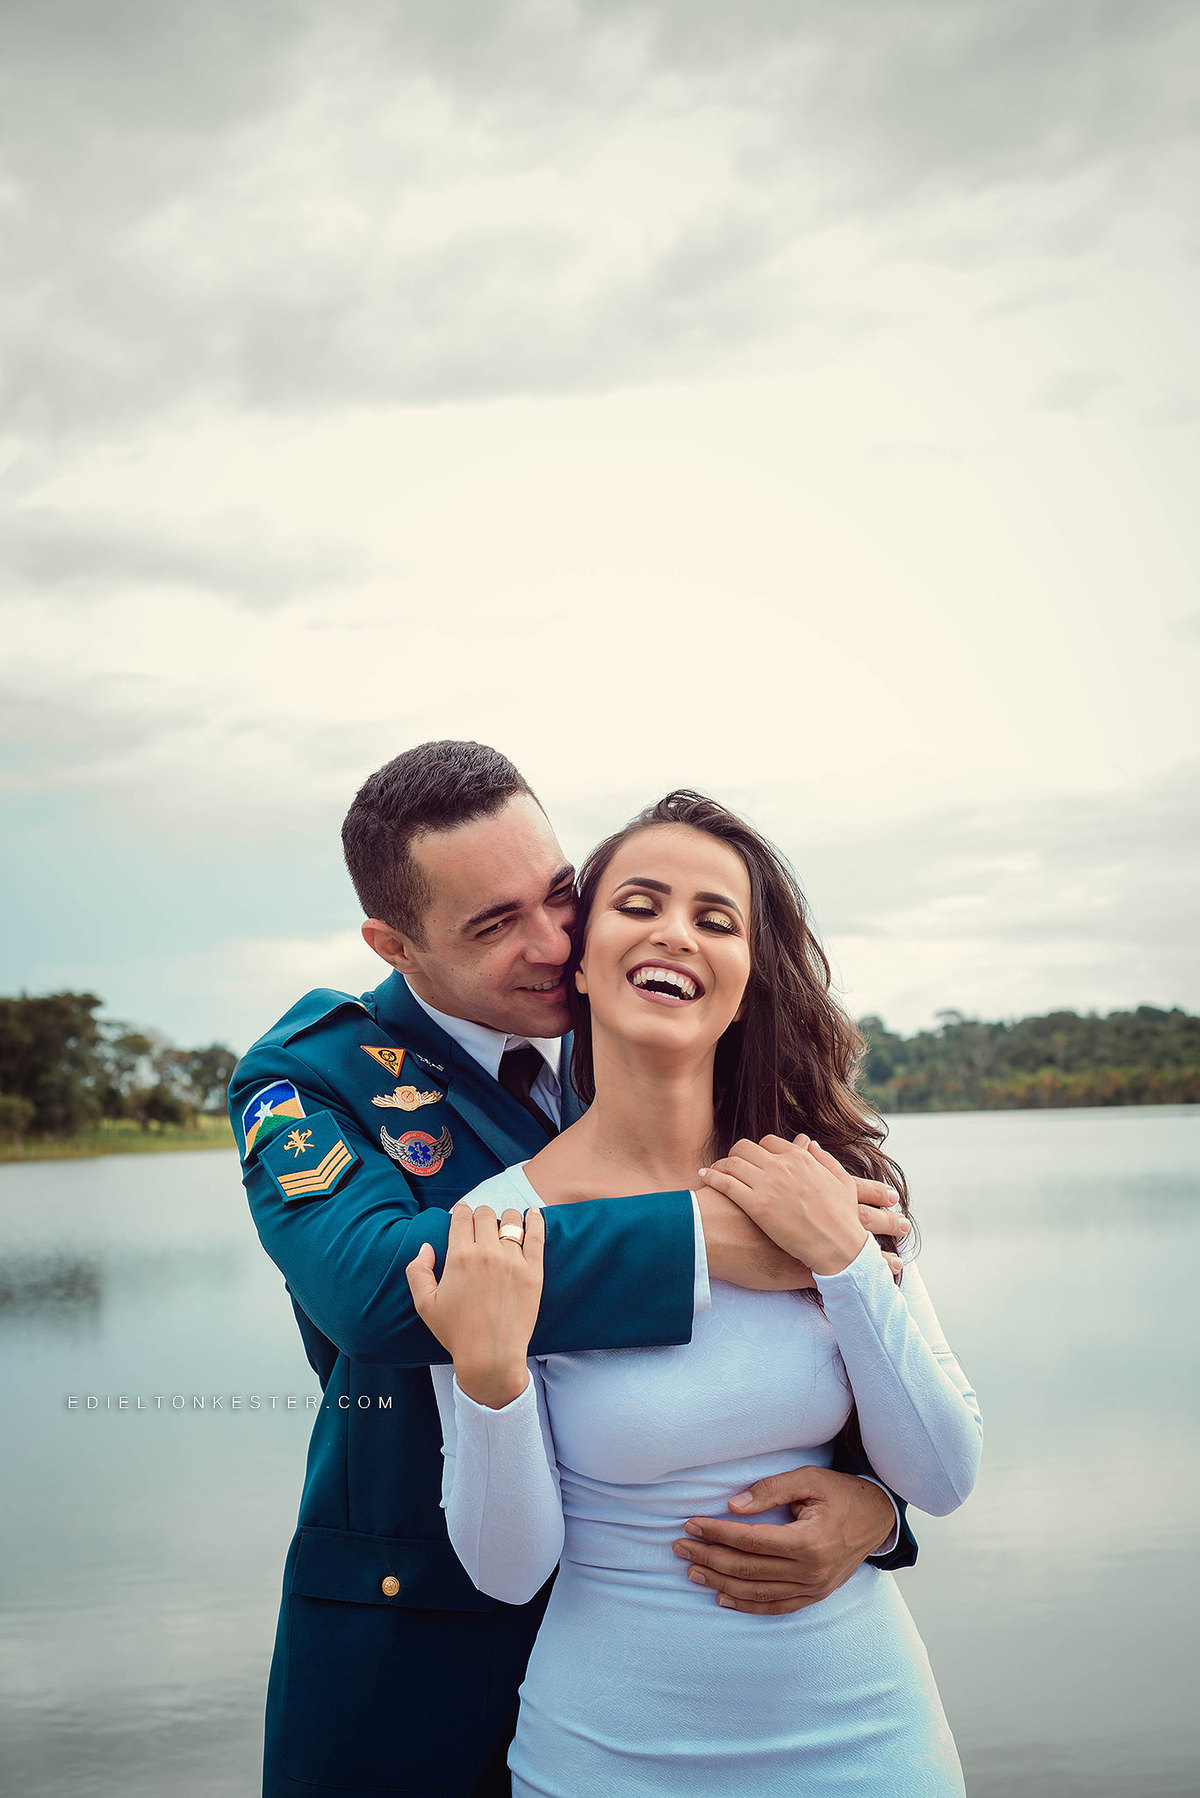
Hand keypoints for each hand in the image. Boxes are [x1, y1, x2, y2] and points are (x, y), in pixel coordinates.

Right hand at [406, 1204, 544, 1408]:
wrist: (490, 1357)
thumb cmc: (456, 1332)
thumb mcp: (424, 1304)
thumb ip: (417, 1271)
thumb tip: (426, 1247)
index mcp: (459, 1256)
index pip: (462, 1216)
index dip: (460, 1212)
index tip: (462, 1215)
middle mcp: (487, 1253)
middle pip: (485, 1214)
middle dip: (480, 1215)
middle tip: (480, 1225)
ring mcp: (513, 1261)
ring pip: (511, 1220)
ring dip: (505, 1217)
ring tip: (504, 1224)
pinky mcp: (534, 1272)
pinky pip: (537, 1235)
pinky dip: (536, 1220)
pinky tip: (534, 1214)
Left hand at [672, 1466, 896, 1613]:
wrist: (877, 1519)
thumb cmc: (841, 1493)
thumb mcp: (809, 1479)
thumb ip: (771, 1489)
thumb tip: (734, 1506)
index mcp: (809, 1541)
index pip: (751, 1541)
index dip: (717, 1533)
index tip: (691, 1524)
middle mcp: (810, 1571)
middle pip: (748, 1569)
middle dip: (710, 1557)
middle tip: (680, 1547)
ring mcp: (813, 1588)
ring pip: (757, 1591)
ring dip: (720, 1581)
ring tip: (692, 1570)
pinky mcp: (815, 1596)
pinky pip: (776, 1606)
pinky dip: (747, 1605)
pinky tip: (722, 1596)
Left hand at [700, 1137, 868, 1276]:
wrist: (838, 1247)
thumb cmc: (843, 1219)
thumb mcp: (842, 1182)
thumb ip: (825, 1159)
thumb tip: (810, 1144)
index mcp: (801, 1158)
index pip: (768, 1142)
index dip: (758, 1151)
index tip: (753, 1162)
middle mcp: (782, 1166)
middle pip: (745, 1147)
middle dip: (736, 1155)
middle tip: (731, 1167)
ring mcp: (768, 1184)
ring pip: (732, 1162)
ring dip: (720, 1165)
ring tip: (714, 1172)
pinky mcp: (757, 1205)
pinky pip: (726, 1183)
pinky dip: (712, 1177)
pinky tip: (704, 1177)